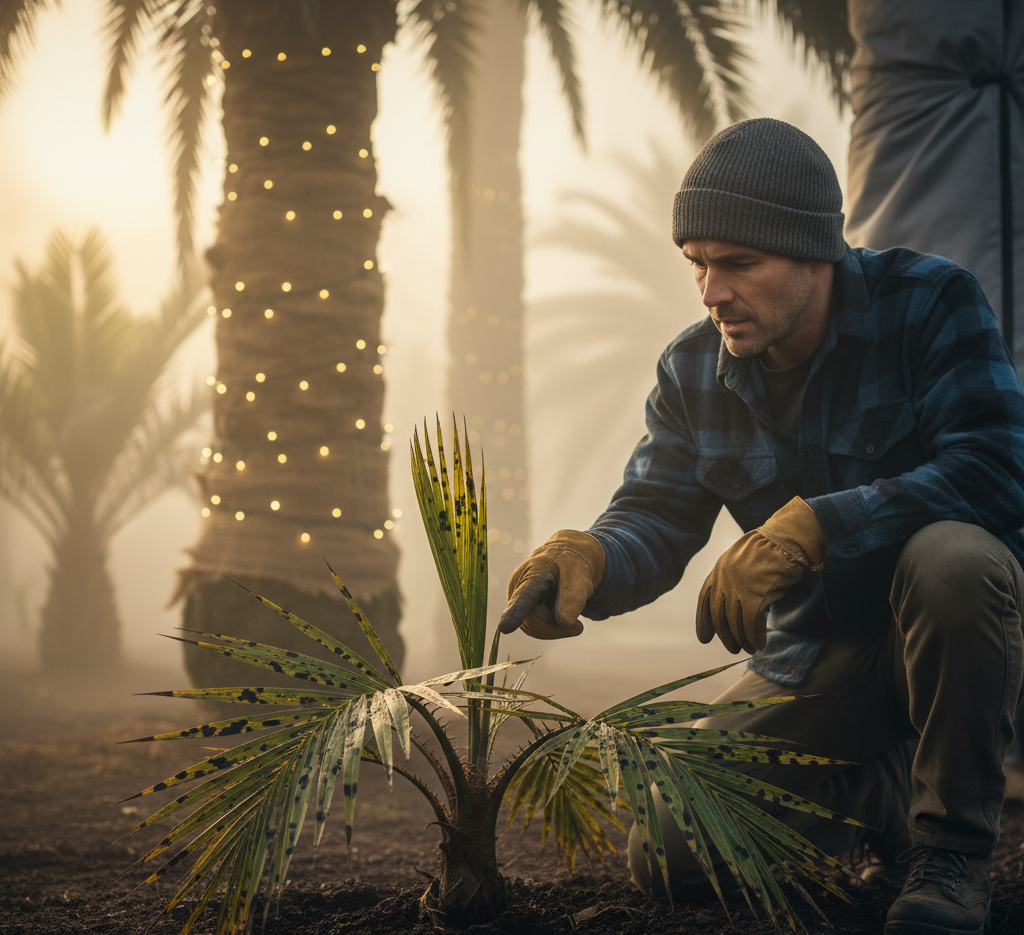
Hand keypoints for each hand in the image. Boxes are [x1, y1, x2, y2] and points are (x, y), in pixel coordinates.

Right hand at [499, 530, 604, 639]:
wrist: (561, 560)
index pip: (525, 595)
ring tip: (573, 622)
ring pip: (531, 628)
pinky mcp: (518, 610)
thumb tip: (563, 622)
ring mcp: (515, 599)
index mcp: (533, 572)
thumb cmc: (571, 567)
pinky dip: (551, 630)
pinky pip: (533, 629)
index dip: (517, 611)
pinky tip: (562, 621)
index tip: (505, 628)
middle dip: (556, 627)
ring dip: (555, 630)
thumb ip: (573, 597)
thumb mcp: (579, 577)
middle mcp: (517, 586)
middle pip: (532, 620)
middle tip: (579, 626)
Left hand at [696, 497, 829, 653]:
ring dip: (743, 640)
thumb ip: (732, 581)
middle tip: (733, 648)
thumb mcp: (741, 562)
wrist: (786, 540)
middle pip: (719, 616)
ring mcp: (739, 588)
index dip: (704, 621)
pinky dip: (755, 637)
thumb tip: (732, 607)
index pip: (705, 600)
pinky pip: (752, 624)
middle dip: (726, 636)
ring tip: (750, 648)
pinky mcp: (756, 596)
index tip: (704, 638)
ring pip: (736, 623)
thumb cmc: (769, 550)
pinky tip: (760, 644)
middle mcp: (724, 580)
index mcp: (718, 570)